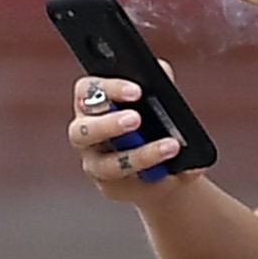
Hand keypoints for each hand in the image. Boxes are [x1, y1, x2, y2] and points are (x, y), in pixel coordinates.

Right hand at [67, 66, 201, 203]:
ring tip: (170, 147)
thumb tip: (163, 72)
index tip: (137, 91)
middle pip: (83, 129)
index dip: (109, 88)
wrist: (163, 165)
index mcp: (90, 104)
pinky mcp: (111, 186)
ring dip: (138, 155)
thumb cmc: (152, 123)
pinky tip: (175, 169)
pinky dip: (154, 174)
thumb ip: (158, 83)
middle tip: (136, 120)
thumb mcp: (158, 100)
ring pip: (105, 164)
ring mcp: (95, 163)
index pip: (86, 90)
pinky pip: (128, 184)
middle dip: (109, 124)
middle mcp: (85, 134)